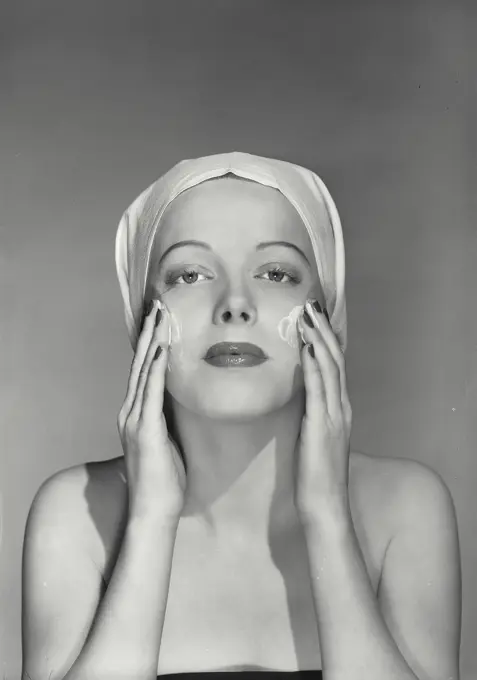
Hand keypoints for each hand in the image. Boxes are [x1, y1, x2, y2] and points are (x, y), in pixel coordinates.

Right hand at [117, 299, 185, 522]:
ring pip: (143, 371)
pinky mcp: (145, 431)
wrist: (153, 510)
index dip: (149, 343)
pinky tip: (163, 349)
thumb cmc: (164, 478)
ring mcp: (134, 420)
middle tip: (157, 305)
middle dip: (149, 332)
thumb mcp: (167, 440)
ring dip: (152, 341)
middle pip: (139, 363)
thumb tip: (181, 398)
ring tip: (160, 316)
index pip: (142, 370)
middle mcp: (130, 412)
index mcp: (136, 414)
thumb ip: (168, 418)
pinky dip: (156, 368)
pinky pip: (151, 392)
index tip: (159, 319)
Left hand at [295, 299, 351, 522]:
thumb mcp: (315, 436)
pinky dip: (313, 367)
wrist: (326, 504)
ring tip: (307, 317)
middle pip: (335, 360)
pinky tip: (307, 349)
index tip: (316, 317)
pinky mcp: (322, 426)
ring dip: (318, 340)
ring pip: (330, 369)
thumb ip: (313, 413)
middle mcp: (341, 407)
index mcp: (339, 408)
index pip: (335, 365)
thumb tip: (300, 394)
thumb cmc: (317, 474)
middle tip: (312, 305)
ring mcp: (334, 416)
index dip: (327, 339)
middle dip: (323, 330)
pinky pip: (318, 390)